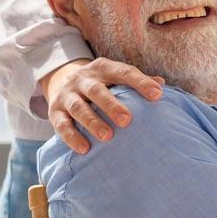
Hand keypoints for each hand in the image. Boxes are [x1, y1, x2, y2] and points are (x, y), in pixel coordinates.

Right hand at [40, 57, 163, 153]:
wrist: (60, 80)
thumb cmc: (100, 83)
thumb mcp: (114, 77)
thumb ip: (136, 82)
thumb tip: (161, 85)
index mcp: (102, 68)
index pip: (123, 72)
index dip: (140, 82)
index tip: (157, 95)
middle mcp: (83, 79)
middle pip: (97, 90)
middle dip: (111, 105)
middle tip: (127, 120)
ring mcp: (67, 94)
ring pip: (78, 107)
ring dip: (92, 122)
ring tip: (107, 136)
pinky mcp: (54, 111)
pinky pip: (61, 125)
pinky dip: (72, 137)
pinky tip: (84, 149)